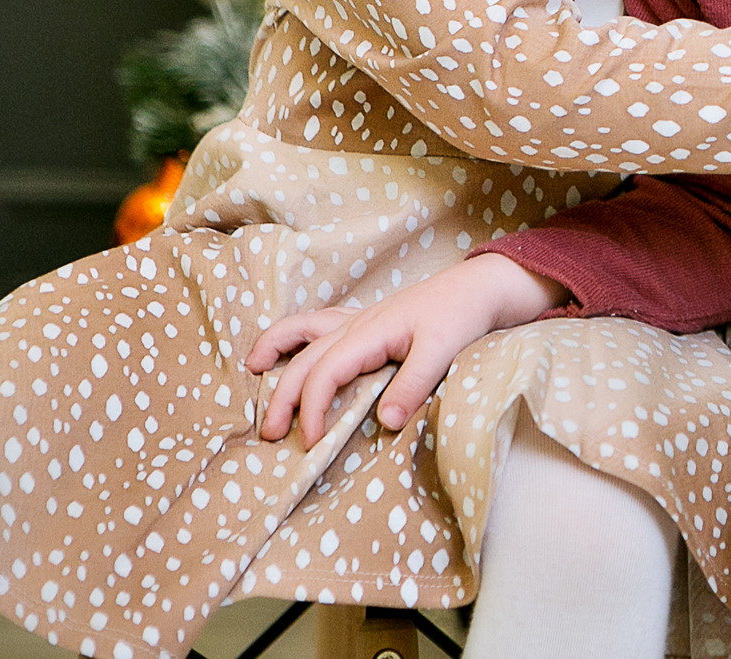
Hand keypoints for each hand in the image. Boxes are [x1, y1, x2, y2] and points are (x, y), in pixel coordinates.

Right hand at [245, 253, 564, 446]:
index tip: (311, 441)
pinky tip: (287, 349)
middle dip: (283, 395)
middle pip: (306, 359)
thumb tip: (384, 423)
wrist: (479, 288)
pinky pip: (320, 327)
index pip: (326, 372)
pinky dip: (296, 336)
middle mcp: (357, 324)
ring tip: (252, 370)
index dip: (312, 408)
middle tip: (272, 434)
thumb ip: (414, 384)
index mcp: (371, 332)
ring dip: (277, 349)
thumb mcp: (444, 349)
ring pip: (305, 332)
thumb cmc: (461, 315)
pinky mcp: (367, 324)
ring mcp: (359, 321)